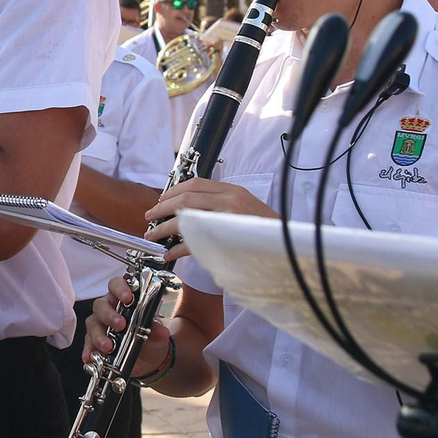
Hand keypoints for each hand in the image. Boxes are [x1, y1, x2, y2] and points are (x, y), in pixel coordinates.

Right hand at [82, 274, 172, 377]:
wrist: (148, 360)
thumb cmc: (149, 338)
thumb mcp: (156, 333)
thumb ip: (156, 330)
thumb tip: (161, 331)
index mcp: (123, 300)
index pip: (116, 285)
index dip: (120, 288)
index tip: (128, 298)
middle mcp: (108, 309)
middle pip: (101, 305)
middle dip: (109, 315)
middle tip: (120, 325)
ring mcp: (100, 326)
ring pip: (92, 324)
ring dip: (99, 335)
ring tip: (108, 347)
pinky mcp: (94, 342)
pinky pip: (88, 344)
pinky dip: (88, 350)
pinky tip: (90, 357)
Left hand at [142, 178, 275, 258]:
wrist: (287, 246)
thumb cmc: (264, 230)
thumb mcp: (245, 207)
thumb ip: (221, 203)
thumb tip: (190, 209)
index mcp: (233, 191)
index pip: (196, 184)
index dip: (174, 191)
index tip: (161, 199)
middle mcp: (230, 201)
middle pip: (186, 199)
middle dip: (163, 208)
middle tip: (150, 217)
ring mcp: (228, 220)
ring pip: (186, 219)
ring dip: (164, 228)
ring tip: (153, 235)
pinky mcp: (226, 240)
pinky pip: (194, 243)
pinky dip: (178, 249)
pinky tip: (169, 254)